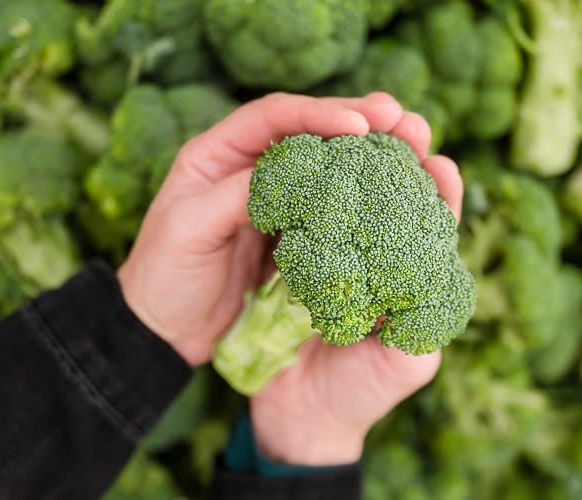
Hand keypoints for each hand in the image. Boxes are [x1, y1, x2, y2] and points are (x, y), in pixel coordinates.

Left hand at [117, 92, 416, 365]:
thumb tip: (294, 175)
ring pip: (332, 168)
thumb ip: (235, 196)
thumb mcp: (186, 230)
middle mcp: (252, 168)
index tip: (362, 123)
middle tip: (407, 123)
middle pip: (313, 132)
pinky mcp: (294, 236)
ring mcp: (277, 203)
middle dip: (363, 122)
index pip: (274, 116)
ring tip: (419, 152)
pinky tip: (401, 202)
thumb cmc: (162, 277)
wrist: (163, 331)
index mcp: (219, 154)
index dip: (320, 113)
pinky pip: (336, 211)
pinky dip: (368, 204)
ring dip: (375, 158)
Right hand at [249, 109, 464, 464]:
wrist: (300, 419)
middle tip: (402, 122)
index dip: (440, 190)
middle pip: (393, 194)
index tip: (440, 161)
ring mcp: (333, 255)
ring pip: (349, 195)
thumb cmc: (361, 394)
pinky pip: (304, 215)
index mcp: (409, 278)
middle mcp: (373, 259)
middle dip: (400, 154)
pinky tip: (308, 159)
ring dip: (354, 158)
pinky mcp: (294, 257)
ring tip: (358, 124)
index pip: (433, 223)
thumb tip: (437, 271)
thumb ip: (426, 325)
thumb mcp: (408, 363)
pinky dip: (308, 186)